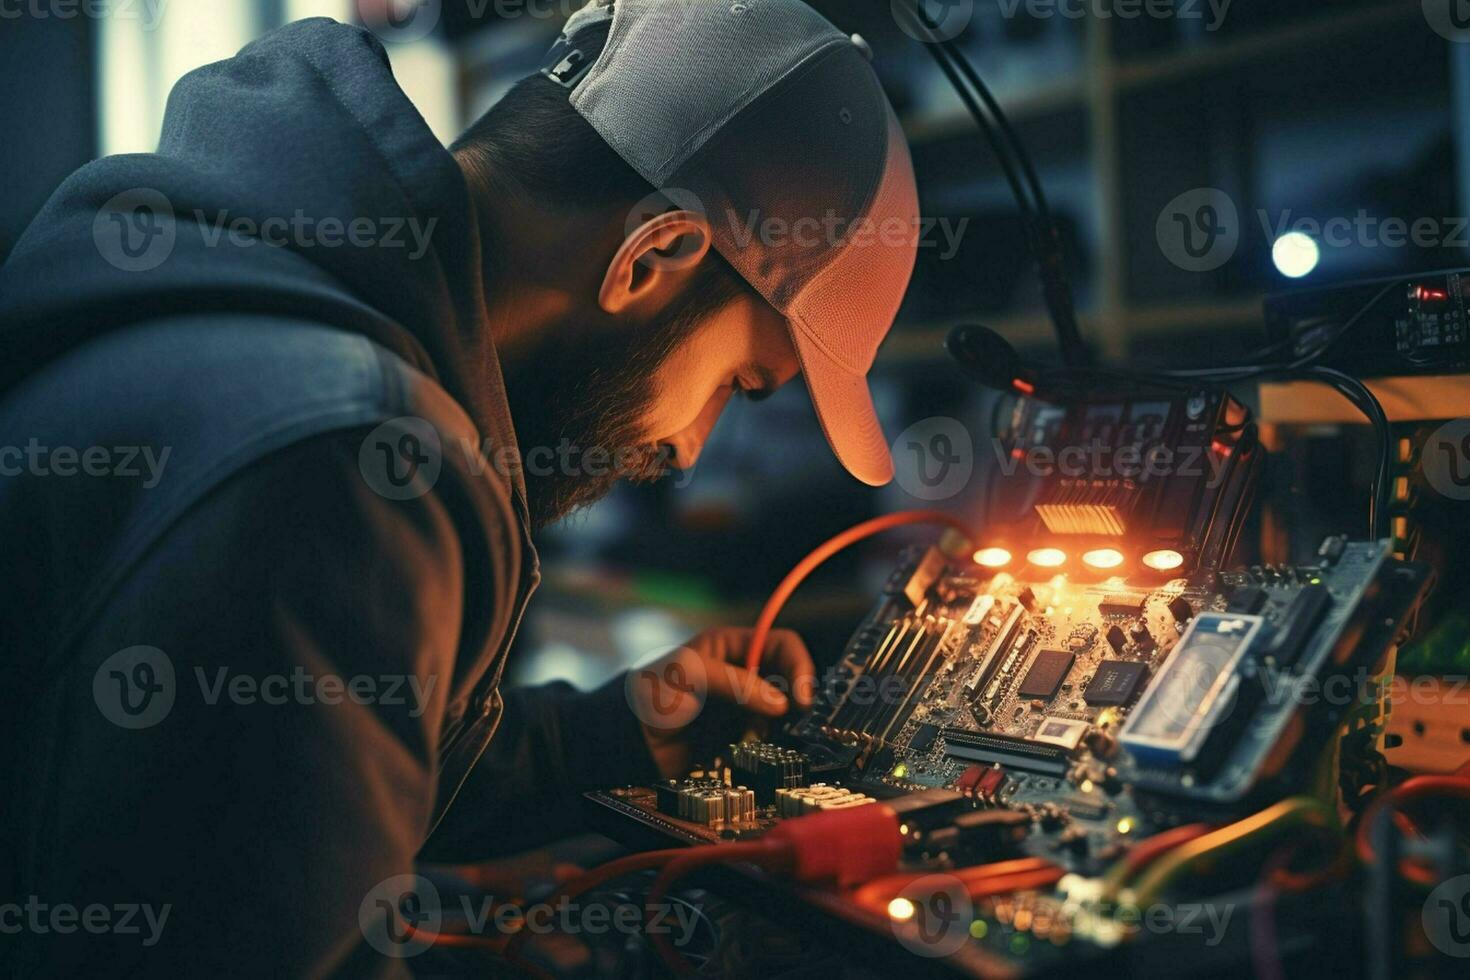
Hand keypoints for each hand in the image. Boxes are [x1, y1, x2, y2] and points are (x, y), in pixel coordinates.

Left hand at [626, 627, 815, 777]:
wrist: (627, 741)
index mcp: (731, 647)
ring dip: (784, 726)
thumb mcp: (689, 675)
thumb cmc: (649, 695)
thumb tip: (780, 704)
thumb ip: (735, 683)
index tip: (803, 698)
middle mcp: (742, 674)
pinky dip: (772, 745)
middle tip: (797, 724)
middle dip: (796, 700)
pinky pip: (768, 739)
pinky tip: (763, 752)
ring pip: (783, 713)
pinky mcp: (738, 737)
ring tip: (772, 739)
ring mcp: (742, 707)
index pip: (781, 645)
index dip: (798, 666)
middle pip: (789, 680)